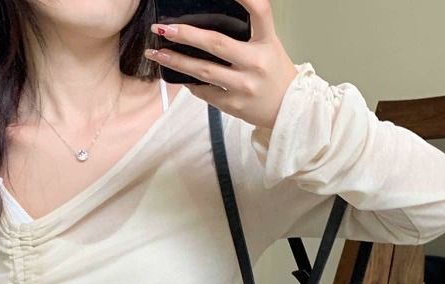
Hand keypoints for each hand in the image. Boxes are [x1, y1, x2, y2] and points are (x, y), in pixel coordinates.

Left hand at [146, 0, 298, 129]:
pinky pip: (205, 92)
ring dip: (177, 61)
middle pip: (216, 44)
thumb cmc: (274, 74)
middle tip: (162, 28)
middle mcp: (256, 63)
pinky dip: (189, 83)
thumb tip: (209, 20)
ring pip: (203, 72)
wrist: (287, 111)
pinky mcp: (234, 105)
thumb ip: (247, 32)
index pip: (260, 11)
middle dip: (186, 34)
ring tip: (156, 53)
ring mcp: (244, 86)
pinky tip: (177, 75)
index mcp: (268, 42)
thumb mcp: (269, 46)